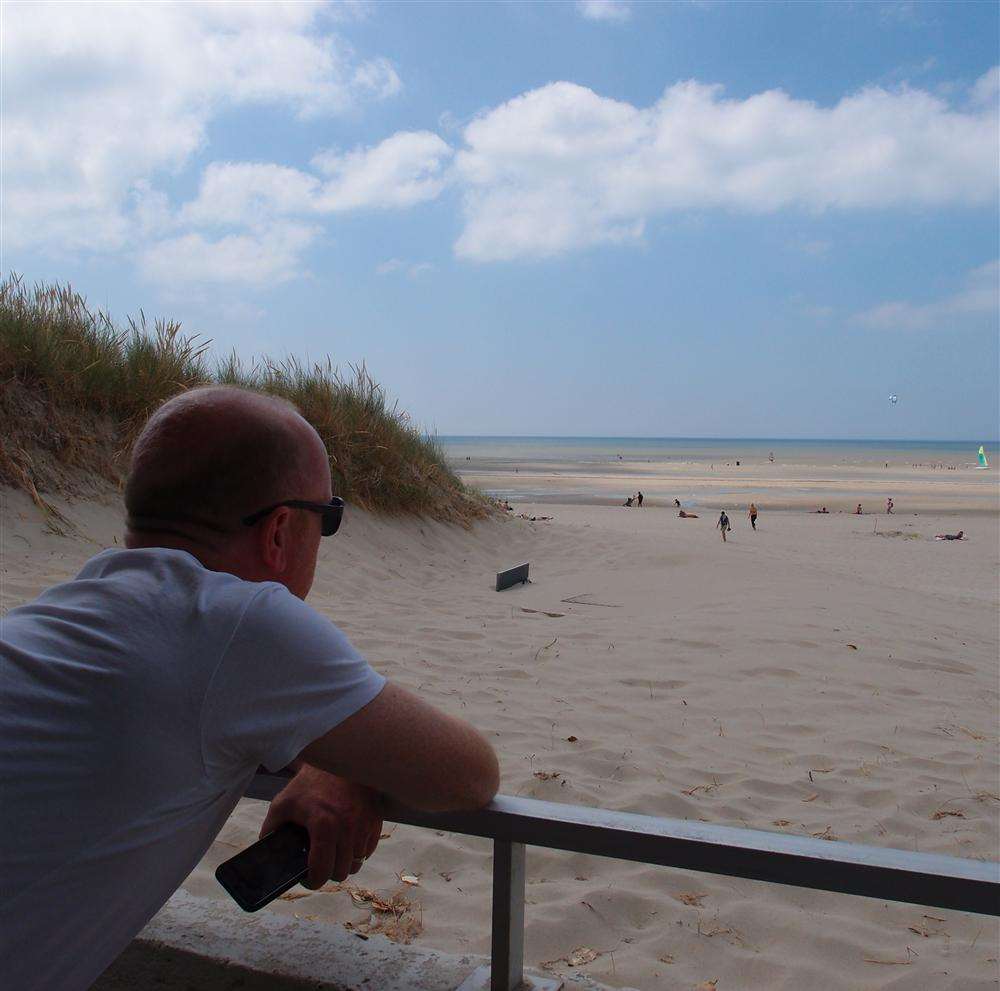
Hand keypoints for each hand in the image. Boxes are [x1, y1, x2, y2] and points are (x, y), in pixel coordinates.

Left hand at [259, 764, 383, 888]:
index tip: (307, 878)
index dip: (312, 881)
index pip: (322, 871)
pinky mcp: (375, 818)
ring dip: (345, 862)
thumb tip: (265, 848)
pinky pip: (369, 848)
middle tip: (319, 864)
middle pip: (342, 871)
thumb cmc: (310, 782)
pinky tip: (347, 842)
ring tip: (334, 853)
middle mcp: (347, 827)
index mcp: (323, 825)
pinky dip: (358, 850)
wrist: (339, 758)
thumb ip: (271, 828)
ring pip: (357, 862)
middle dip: (328, 872)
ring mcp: (364, 823)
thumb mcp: (283, 802)